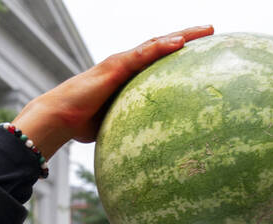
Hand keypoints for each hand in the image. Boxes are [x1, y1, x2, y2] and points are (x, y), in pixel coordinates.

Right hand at [11, 27, 213, 157]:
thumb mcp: (118, 122)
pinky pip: (143, 54)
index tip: (203, 50)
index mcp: (129, 75)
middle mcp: (127, 63)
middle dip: (188, 36)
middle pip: (162, 46)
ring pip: (157, 44)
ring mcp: (121, 62)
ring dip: (182, 35)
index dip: (179, 52)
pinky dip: (162, 47)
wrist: (60, 117)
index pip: (159, 59)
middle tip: (213, 30)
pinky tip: (180, 42)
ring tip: (206, 30)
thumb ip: (134, 124)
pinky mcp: (115, 66)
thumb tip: (152, 144)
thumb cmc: (84, 124)